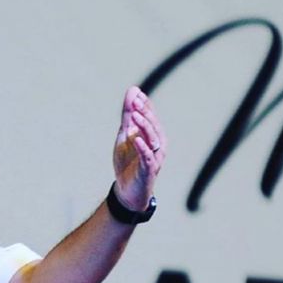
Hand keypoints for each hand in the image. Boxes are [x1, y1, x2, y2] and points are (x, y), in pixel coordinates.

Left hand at [112, 86, 166, 210]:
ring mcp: (154, 157)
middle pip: (153, 126)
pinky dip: (142, 147)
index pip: (151, 117)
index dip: (144, 105)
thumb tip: (132, 92)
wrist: (127, 190)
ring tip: (134, 115)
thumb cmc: (128, 162)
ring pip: (153, 139)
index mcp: (153, 136)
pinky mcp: (149, 170)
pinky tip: (136, 138)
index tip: (135, 92)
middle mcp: (157, 145)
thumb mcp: (124, 136)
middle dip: (144, 112)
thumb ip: (127, 117)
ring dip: (144, 126)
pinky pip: (147, 157)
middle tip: (135, 101)